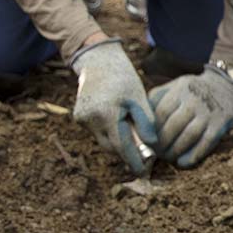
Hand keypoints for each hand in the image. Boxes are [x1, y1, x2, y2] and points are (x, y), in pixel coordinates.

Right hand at [72, 40, 157, 174]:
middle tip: (143, 160)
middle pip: (111, 146)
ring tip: (135, 144)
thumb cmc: (124, 78)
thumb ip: (146, 123)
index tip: (143, 172)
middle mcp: (90, 118)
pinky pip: (97, 132)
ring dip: (118, 144)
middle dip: (126, 154)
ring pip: (103, 141)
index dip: (133, 160)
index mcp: (107, 113)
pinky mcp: (79, 116)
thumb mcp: (139, 98)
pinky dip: (110, 133)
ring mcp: (82, 118)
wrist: (98, 61)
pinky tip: (121, 128)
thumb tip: (152, 146)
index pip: (121, 145)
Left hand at [147, 67, 232, 167]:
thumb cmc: (193, 91)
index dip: (151, 130)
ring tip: (168, 158)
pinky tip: (183, 163)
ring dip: (176, 151)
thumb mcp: (175, 86)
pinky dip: (193, 155)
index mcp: (179, 89)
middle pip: (173, 125)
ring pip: (189, 135)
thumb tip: (139, 121)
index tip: (146, 142)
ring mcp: (208, 112)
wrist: (226, 85)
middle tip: (156, 153)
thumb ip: (158, 99)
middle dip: (162, 143)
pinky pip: (206, 142)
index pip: (161, 112)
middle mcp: (194, 100)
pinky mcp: (220, 123)